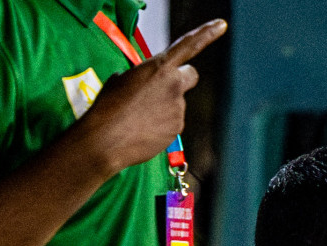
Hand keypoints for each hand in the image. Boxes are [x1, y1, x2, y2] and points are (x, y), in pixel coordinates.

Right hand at [77, 19, 226, 177]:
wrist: (105, 139)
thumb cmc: (108, 107)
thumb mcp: (122, 79)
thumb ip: (143, 75)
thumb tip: (147, 83)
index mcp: (159, 67)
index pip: (189, 45)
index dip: (208, 32)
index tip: (221, 25)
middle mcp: (174, 85)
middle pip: (190, 76)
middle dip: (179, 80)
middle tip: (161, 88)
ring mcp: (178, 109)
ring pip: (176, 103)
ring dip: (164, 106)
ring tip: (140, 115)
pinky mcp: (176, 129)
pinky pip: (171, 122)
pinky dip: (161, 124)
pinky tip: (143, 128)